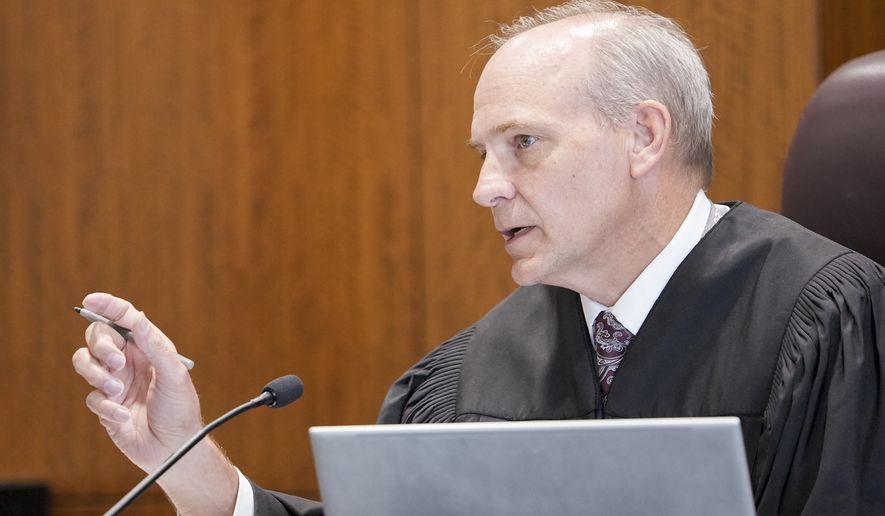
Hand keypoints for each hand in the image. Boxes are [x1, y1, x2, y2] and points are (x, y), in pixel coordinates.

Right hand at [72, 292, 236, 513]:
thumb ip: (155, 345)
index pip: (123, 320)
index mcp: (147, 348)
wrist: (176, 449)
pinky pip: (91, 398)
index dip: (107, 306)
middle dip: (101, 347)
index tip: (91, 300)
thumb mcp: (174, 374)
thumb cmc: (181, 409)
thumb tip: (136, 318)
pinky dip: (106, 406)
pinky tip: (124, 416)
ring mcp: (114, 383)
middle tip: (116, 363)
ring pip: (84, 363)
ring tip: (118, 391)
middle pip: (97, 338)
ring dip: (97, 375)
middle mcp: (128, 361)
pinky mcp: (105, 406)